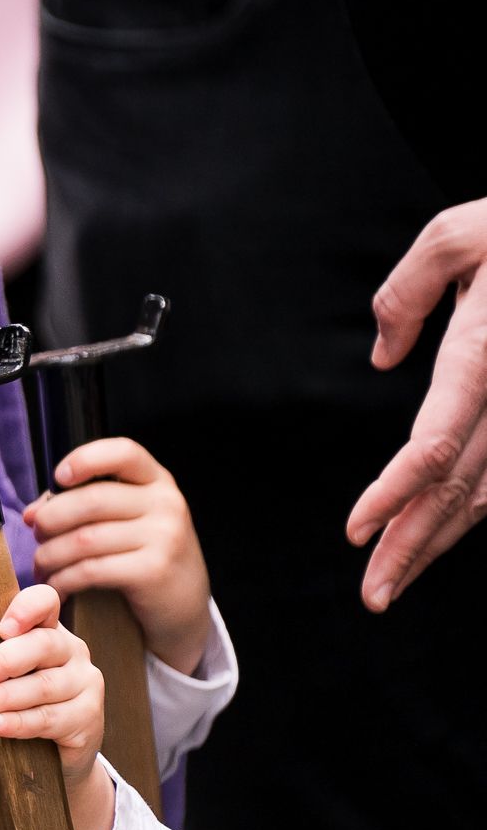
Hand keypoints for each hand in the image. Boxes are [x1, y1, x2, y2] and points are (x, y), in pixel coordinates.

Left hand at [0, 583, 114, 829]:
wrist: (55, 753)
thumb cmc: (17, 703)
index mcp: (46, 629)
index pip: (45, 602)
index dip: (26, 609)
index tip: (1, 629)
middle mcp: (71, 650)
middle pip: (43, 645)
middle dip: (2, 662)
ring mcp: (85, 683)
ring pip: (44, 686)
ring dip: (4, 697)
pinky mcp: (88, 717)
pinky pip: (51, 718)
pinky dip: (19, 723)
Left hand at [22, 438, 212, 673]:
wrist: (184, 606)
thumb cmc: (143, 556)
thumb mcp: (125, 521)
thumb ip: (81, 507)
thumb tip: (32, 513)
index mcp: (157, 481)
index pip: (124, 452)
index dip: (85, 459)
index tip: (58, 478)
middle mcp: (166, 503)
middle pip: (91, 500)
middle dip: (50, 519)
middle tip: (37, 535)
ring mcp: (164, 537)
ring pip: (84, 539)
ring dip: (49, 555)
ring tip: (40, 567)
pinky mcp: (153, 571)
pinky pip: (90, 570)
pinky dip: (63, 580)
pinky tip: (56, 586)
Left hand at [351, 196, 486, 609]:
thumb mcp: (459, 234)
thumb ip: (409, 291)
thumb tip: (385, 357)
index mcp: (486, 358)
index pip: (438, 444)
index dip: (395, 493)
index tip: (356, 530)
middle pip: (459, 487)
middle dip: (412, 546)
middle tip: (372, 595)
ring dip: (438, 540)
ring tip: (392, 582)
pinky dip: (470, 509)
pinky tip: (437, 534)